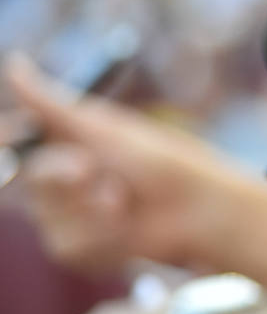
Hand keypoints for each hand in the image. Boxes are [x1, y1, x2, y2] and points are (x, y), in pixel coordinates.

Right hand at [3, 55, 247, 271]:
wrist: (201, 212)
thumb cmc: (162, 162)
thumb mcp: (105, 129)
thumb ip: (54, 105)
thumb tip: (15, 64)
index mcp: (71, 143)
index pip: (20, 139)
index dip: (10, 139)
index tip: (11, 135)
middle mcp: (66, 179)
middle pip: (31, 177)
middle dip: (62, 173)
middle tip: (93, 169)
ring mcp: (71, 216)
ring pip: (48, 216)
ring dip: (90, 208)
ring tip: (125, 200)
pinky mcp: (83, 249)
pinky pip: (68, 245)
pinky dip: (101, 236)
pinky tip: (129, 228)